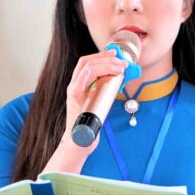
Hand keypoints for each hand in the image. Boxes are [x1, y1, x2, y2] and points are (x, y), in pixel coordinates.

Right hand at [41, 50, 126, 173]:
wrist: (80, 141)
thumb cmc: (91, 123)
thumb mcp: (99, 102)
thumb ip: (105, 90)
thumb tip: (121, 79)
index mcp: (79, 84)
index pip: (86, 62)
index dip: (100, 55)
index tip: (115, 53)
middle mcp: (74, 86)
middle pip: (86, 61)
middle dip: (105, 57)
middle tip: (121, 61)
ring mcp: (73, 92)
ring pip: (86, 68)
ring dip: (105, 64)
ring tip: (120, 68)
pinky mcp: (75, 99)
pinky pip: (81, 81)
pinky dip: (93, 72)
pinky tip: (106, 71)